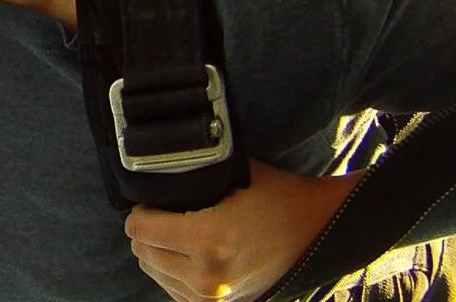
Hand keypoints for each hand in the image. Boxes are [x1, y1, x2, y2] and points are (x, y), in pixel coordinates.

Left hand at [125, 160, 360, 300]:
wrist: (316, 229)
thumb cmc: (276, 196)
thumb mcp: (232, 174)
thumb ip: (191, 174)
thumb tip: (154, 167)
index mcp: (207, 240)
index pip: (139, 229)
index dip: (142, 209)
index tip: (156, 199)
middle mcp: (207, 276)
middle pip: (142, 251)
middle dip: (147, 229)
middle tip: (164, 212)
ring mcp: (214, 298)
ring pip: (154, 272)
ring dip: (158, 251)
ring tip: (177, 230)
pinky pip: (174, 290)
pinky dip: (173, 270)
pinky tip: (187, 252)